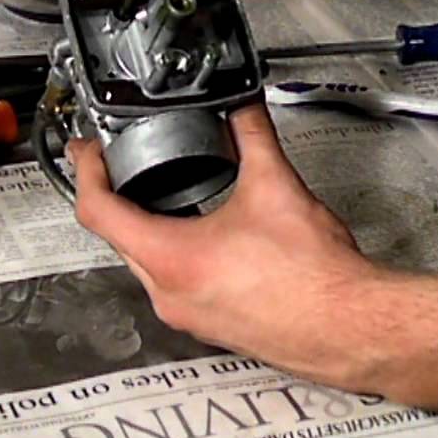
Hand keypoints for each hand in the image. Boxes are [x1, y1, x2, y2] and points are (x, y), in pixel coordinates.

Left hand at [71, 104, 397, 388]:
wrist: (350, 327)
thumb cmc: (316, 279)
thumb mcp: (275, 187)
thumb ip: (251, 135)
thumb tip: (241, 110)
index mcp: (171, 259)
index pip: (98, 210)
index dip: (87, 170)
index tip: (87, 151)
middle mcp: (169, 294)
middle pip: (116, 238)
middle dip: (116, 196)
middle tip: (121, 164)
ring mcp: (187, 315)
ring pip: (144, 263)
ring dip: (147, 227)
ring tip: (163, 193)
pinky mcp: (209, 325)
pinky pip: (173, 283)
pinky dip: (175, 253)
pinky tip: (203, 234)